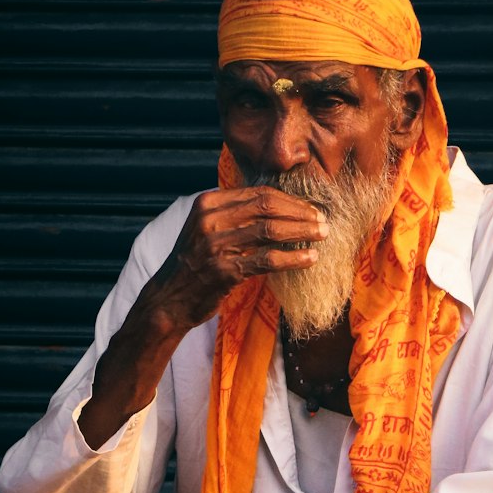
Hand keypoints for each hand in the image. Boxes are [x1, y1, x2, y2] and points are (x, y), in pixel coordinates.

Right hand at [152, 186, 328, 334]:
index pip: (259, 194)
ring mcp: (216, 245)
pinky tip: (309, 258)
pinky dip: (293, 258)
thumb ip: (232, 214)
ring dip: (302, 232)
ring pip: (270, 230)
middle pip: (268, 207)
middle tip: (322, 221)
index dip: (290, 200)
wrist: (169, 298)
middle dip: (300, 213)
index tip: (310, 208)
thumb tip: (277, 205)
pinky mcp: (225, 271)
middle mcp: (210, 220)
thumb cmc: (194, 264)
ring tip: (322, 236)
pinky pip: (268, 260)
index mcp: (208, 203)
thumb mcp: (205, 229)